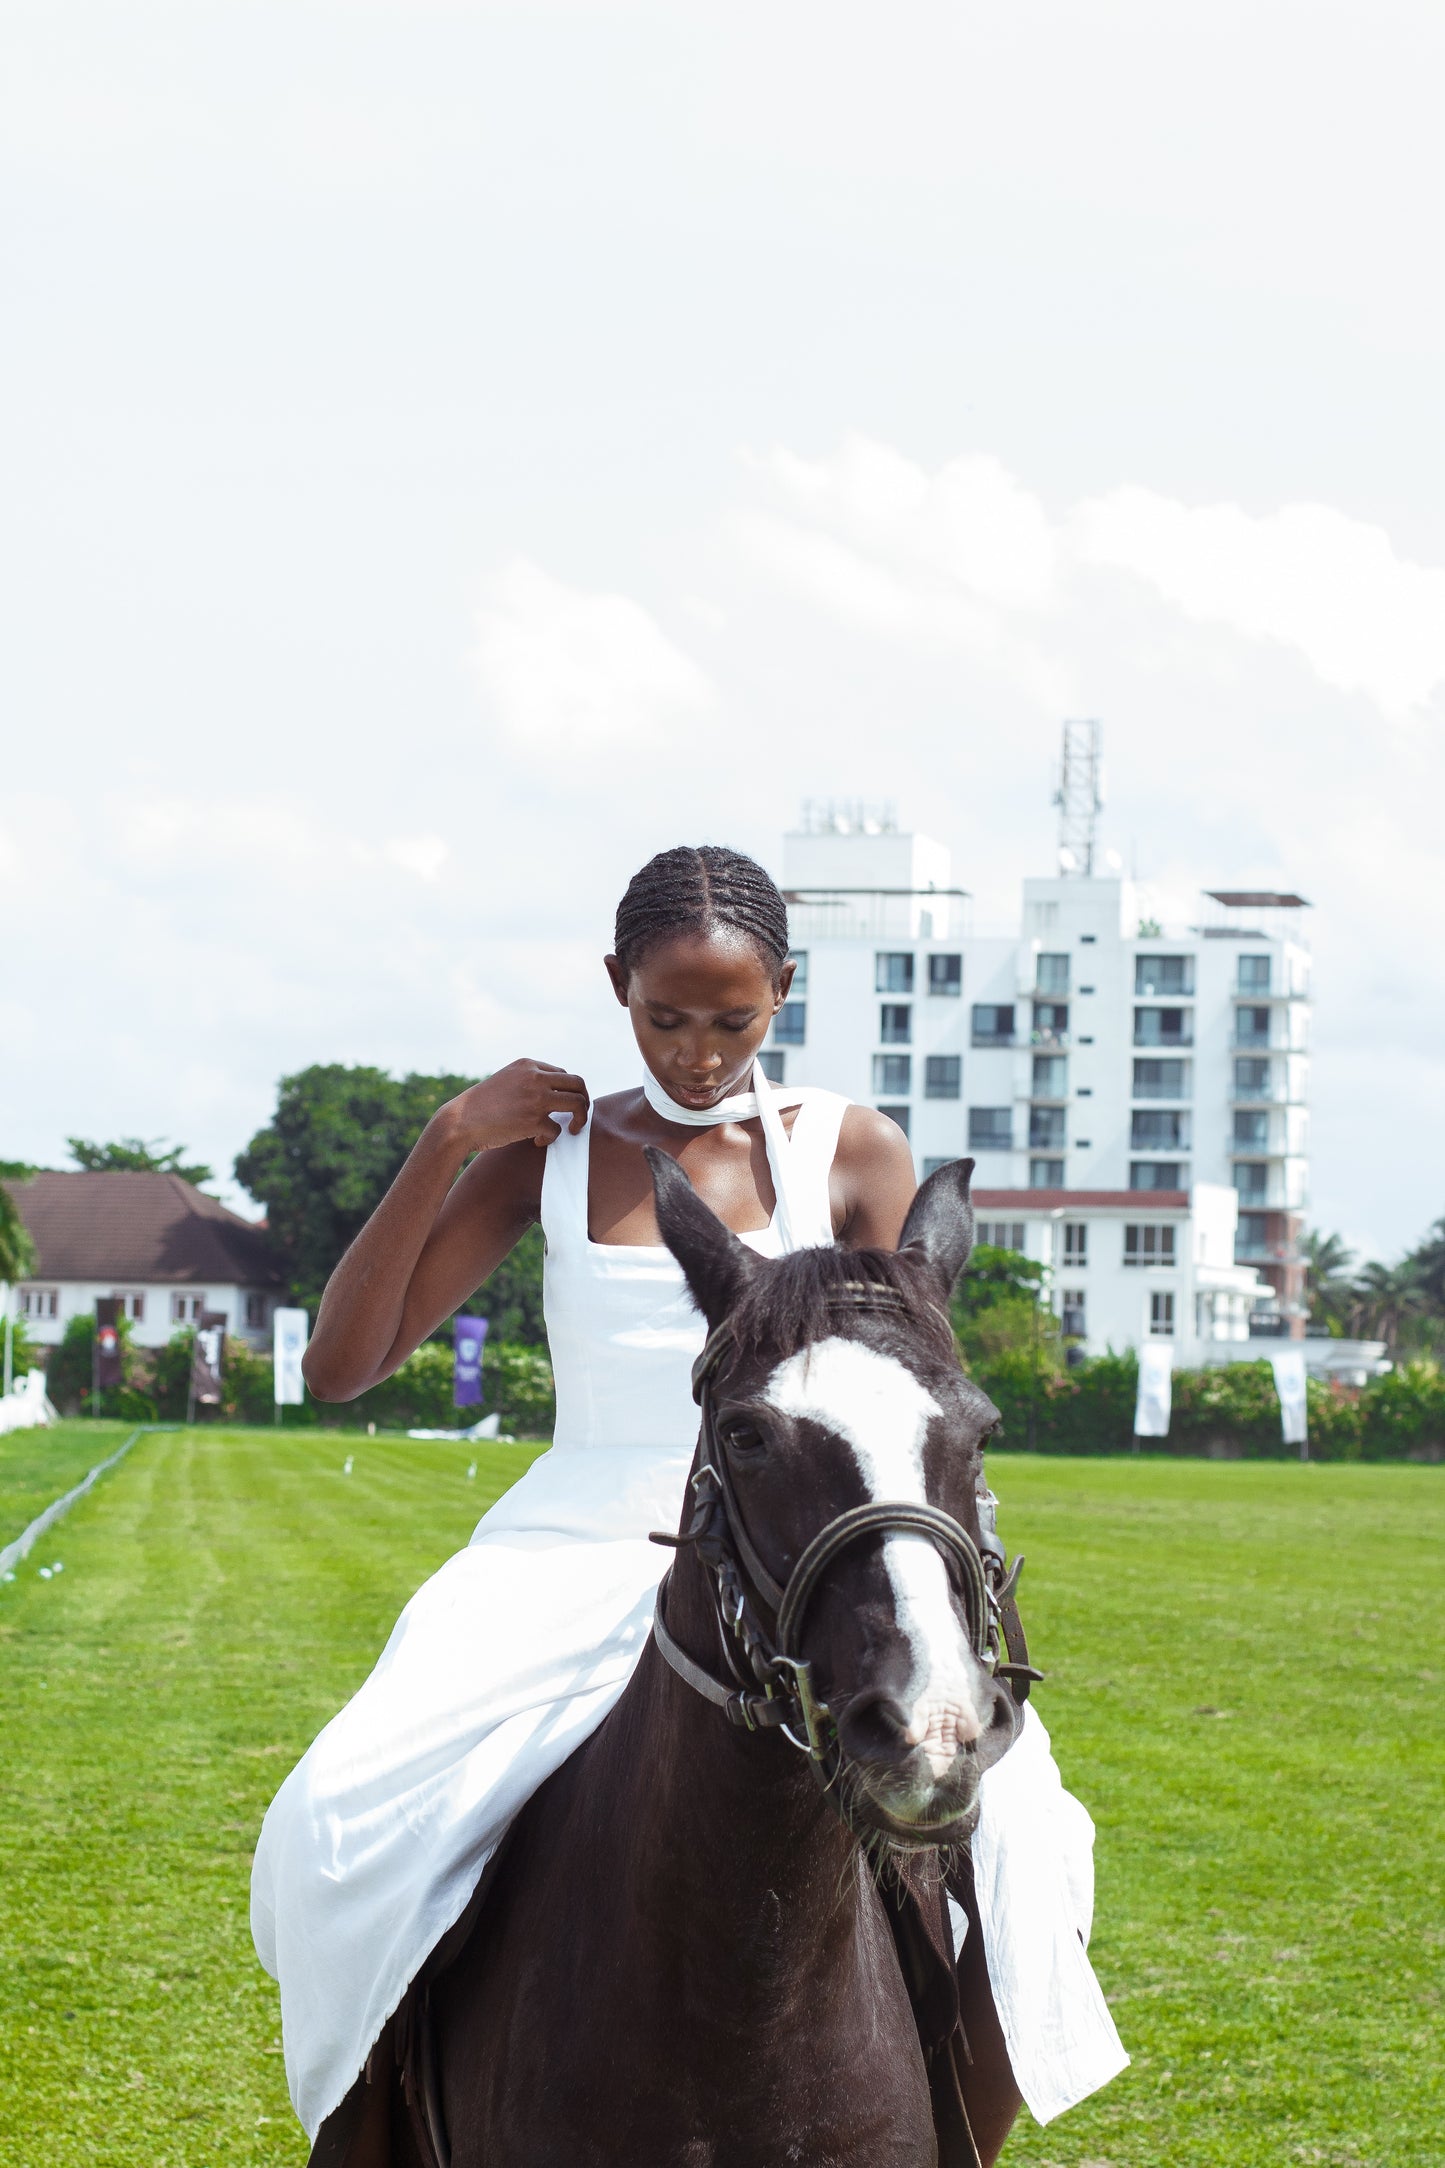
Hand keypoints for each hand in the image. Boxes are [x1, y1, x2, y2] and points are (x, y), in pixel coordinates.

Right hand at [435, 1061, 589, 1153]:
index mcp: (528, 1065)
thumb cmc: (481, 1106)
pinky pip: (557, 1130)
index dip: (568, 1092)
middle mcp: (535, 1077)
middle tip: (577, 1117)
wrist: (459, 1122)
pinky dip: (550, 1138)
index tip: (562, 1106)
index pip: (563, 1074)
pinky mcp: (534, 1120)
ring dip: (579, 1119)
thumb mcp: (506, 1081)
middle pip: (578, 1084)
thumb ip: (529, 1081)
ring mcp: (536, 1098)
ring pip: (577, 1104)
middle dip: (583, 1102)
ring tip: (571, 1129)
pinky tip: (536, 1141)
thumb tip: (557, 1094)